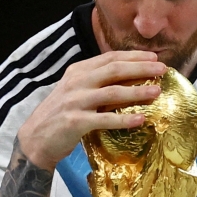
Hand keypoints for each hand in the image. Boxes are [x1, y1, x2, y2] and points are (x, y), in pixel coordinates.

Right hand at [17, 50, 166, 169]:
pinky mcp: (75, 122)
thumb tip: (128, 77)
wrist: (34, 140)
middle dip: (141, 68)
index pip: (110, 58)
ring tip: (157, 92)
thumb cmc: (60, 115)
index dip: (133, 56)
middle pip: (114, 70)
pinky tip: (140, 119)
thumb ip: (95, 82)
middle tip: (163, 69)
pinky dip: (124, 120)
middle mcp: (76, 82)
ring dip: (137, 91)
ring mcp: (75, 101)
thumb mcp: (75, 91)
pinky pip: (104, 119)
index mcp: (78, 71)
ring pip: (112, 93)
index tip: (154, 57)